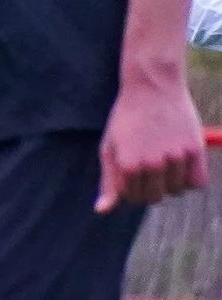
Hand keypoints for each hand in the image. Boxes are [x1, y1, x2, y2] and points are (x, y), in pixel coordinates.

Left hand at [97, 72, 211, 212]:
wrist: (152, 88)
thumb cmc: (126, 119)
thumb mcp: (110, 148)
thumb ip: (109, 181)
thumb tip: (103, 211)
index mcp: (128, 166)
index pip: (132, 198)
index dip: (131, 187)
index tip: (131, 170)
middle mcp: (153, 164)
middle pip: (155, 198)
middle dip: (149, 188)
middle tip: (148, 167)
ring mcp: (176, 157)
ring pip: (176, 191)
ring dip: (170, 182)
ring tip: (164, 160)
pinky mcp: (195, 149)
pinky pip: (198, 182)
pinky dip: (191, 179)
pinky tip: (181, 165)